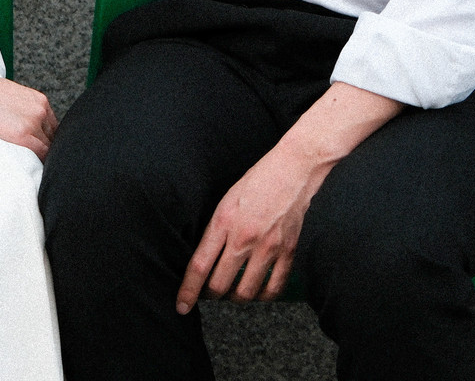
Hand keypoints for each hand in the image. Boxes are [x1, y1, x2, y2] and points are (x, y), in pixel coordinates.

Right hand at [0, 58, 58, 157]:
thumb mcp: (10, 96)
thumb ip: (22, 111)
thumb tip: (20, 125)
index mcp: (39, 100)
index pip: (52, 128)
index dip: (47, 140)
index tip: (40, 149)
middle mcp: (40, 110)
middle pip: (52, 138)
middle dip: (45, 149)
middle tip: (35, 160)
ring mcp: (33, 123)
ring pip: (47, 148)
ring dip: (41, 156)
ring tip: (31, 165)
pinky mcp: (21, 135)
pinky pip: (39, 154)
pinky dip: (37, 161)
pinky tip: (28, 165)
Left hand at [173, 81, 400, 309]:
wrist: (293, 168)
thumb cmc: (256, 181)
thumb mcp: (225, 201)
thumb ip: (215, 230)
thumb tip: (203, 260)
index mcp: (223, 222)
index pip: (199, 266)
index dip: (188, 290)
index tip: (181, 305)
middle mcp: (244, 237)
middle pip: (221, 284)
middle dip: (210, 296)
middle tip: (207, 295)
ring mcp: (268, 247)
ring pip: (246, 292)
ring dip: (235, 298)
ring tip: (231, 293)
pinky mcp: (288, 251)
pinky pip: (274, 287)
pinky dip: (263, 295)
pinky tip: (257, 292)